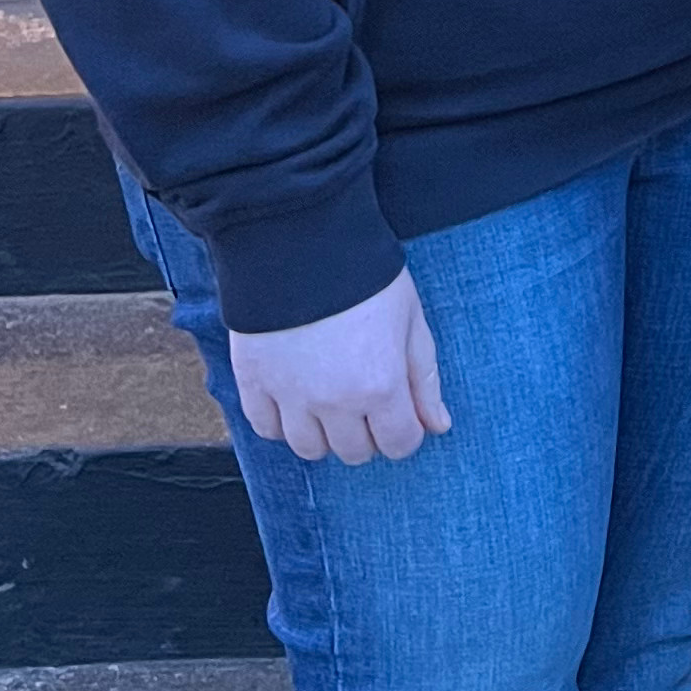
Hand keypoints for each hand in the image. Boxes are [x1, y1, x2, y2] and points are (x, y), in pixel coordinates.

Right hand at [228, 266, 449, 464]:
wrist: (301, 239)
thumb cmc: (365, 276)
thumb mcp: (411, 321)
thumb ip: (424, 379)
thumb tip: (437, 426)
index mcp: (380, 386)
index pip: (399, 444)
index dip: (404, 431)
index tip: (399, 410)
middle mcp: (333, 401)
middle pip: (354, 452)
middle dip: (367, 431)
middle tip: (364, 397)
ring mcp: (289, 395)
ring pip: (308, 448)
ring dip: (324, 433)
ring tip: (329, 399)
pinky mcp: (253, 381)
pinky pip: (265, 428)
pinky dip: (281, 422)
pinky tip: (294, 397)